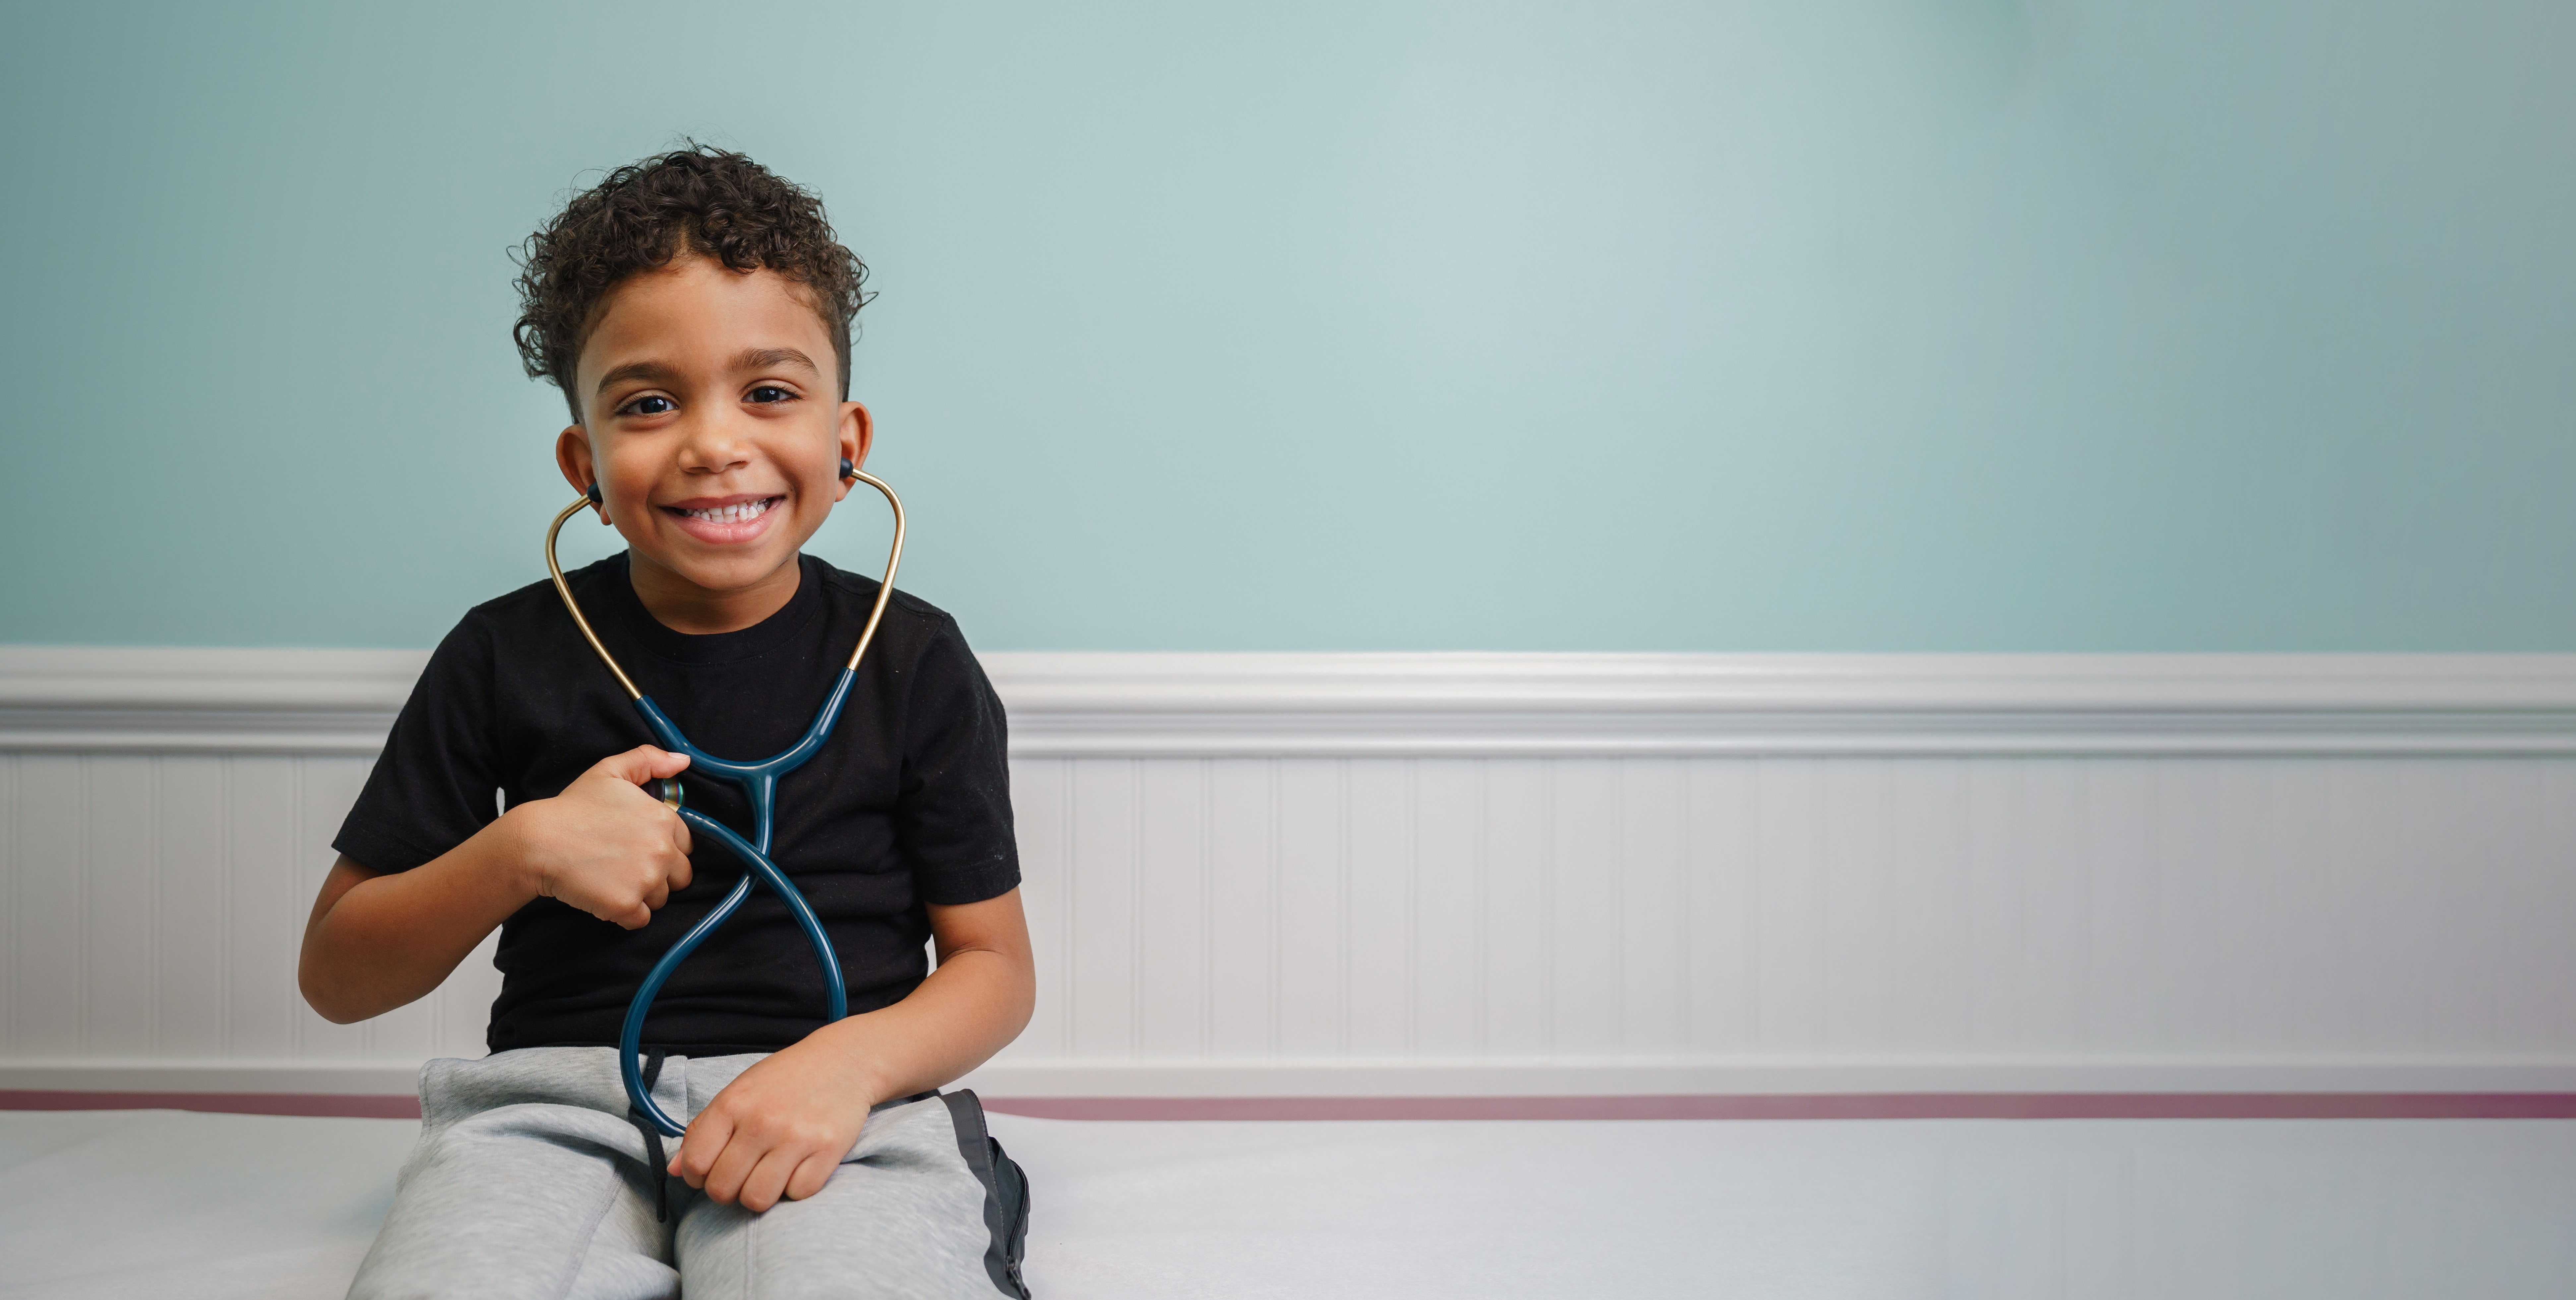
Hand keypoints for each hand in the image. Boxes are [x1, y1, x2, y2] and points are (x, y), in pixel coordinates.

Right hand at [506, 745, 692, 928]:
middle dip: (658, 874)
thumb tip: (683, 760)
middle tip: (624, 865)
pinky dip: (625, 914)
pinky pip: (640, 920)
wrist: (538, 842)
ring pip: (661, 899)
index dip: (664, 848)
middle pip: (680, 875)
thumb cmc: (572, 808)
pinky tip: (604, 895)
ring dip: (641, 894)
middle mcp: (662, 850)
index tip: (637, 846)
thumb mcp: (610, 771)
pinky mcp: (626, 905)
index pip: (686, 845)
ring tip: (610, 878)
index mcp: (664, 820)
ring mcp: (646, 880)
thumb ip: (649, 759)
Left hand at [669, 1035, 875, 1211]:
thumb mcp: (738, 1092)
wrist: (845, 1060)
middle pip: (723, 1188)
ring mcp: (797, 1137)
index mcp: (733, 1104)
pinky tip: (798, 1168)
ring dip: (759, 1195)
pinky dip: (795, 1188)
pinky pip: (798, 1193)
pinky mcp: (828, 1150)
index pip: (696, 1163)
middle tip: (742, 1175)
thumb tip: (675, 1172)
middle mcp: (762, 1121)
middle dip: (728, 1191)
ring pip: (757, 1199)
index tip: (711, 1171)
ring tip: (768, 1176)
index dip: (698, 1177)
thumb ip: (703, 1130)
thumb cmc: (785, 1079)